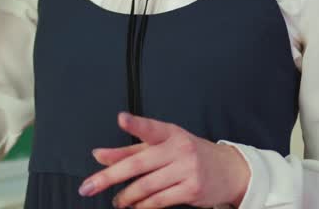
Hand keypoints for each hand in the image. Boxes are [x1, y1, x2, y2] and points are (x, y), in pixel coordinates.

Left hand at [79, 112, 249, 207]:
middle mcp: (179, 149)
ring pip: (147, 185)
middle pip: (139, 163)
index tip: (121, 119)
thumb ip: (128, 150)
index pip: (150, 128)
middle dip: (110, 176)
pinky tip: (134, 206)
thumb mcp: (161, 145)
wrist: (229, 170)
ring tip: (116, 200)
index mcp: (169, 133)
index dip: (135, 123)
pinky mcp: (192, 190)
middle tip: (89, 186)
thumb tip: (99, 155)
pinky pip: (161, 200)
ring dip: (126, 196)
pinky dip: (143, 205)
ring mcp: (187, 170)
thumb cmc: (189, 154)